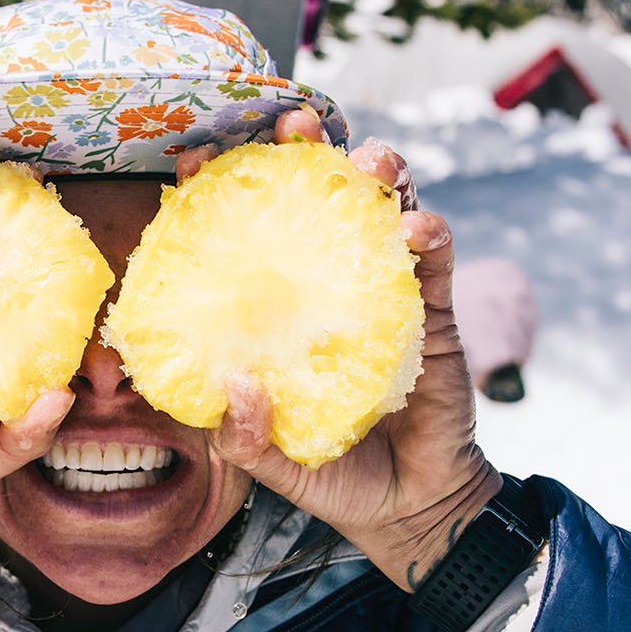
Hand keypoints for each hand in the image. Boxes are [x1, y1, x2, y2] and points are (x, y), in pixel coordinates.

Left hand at [197, 115, 501, 594]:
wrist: (411, 508)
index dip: (222, 189)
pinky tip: (416, 225)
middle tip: (295, 122)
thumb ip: (243, 434)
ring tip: (372, 160)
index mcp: (278, 309)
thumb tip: (236, 382)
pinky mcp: (434, 313)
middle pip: (318, 199)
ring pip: (383, 210)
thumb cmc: (331, 475)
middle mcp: (327, 286)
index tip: (195, 157)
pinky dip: (429, 231)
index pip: (246, 233)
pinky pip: (434, 260)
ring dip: (380, 174)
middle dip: (308, 150)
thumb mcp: (268, 461)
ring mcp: (383, 292)